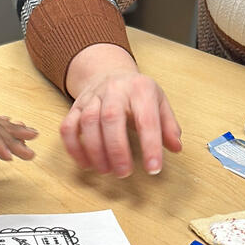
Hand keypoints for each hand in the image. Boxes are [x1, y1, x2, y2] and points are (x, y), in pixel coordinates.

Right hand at [61, 67, 181, 177]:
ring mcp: (92, 98)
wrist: (108, 71)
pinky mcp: (75, 107)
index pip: (146, 119)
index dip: (150, 145)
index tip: (153, 169)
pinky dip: (74, 148)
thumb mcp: (159, 102)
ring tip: (106, 171)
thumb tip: (176, 148)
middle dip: (117, 149)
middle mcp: (114, 90)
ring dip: (96, 151)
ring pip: (88, 122)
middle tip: (123, 173)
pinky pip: (68, 126)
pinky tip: (86, 164)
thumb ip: (169, 126)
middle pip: (111, 118)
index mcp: (140, 90)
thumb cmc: (137, 93)